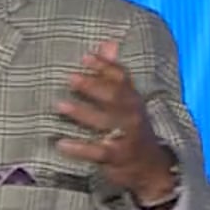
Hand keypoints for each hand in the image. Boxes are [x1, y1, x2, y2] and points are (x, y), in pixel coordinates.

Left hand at [54, 40, 176, 203]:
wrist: (149, 167)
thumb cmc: (131, 128)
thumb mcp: (127, 101)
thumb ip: (113, 73)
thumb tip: (108, 42)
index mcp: (133, 99)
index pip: (121, 78)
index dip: (105, 67)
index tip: (85, 58)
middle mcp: (132, 115)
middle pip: (114, 97)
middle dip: (93, 86)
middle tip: (70, 77)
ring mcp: (126, 136)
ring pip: (104, 122)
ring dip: (82, 113)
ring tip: (59, 105)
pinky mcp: (116, 156)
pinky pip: (97, 151)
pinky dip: (79, 148)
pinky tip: (61, 143)